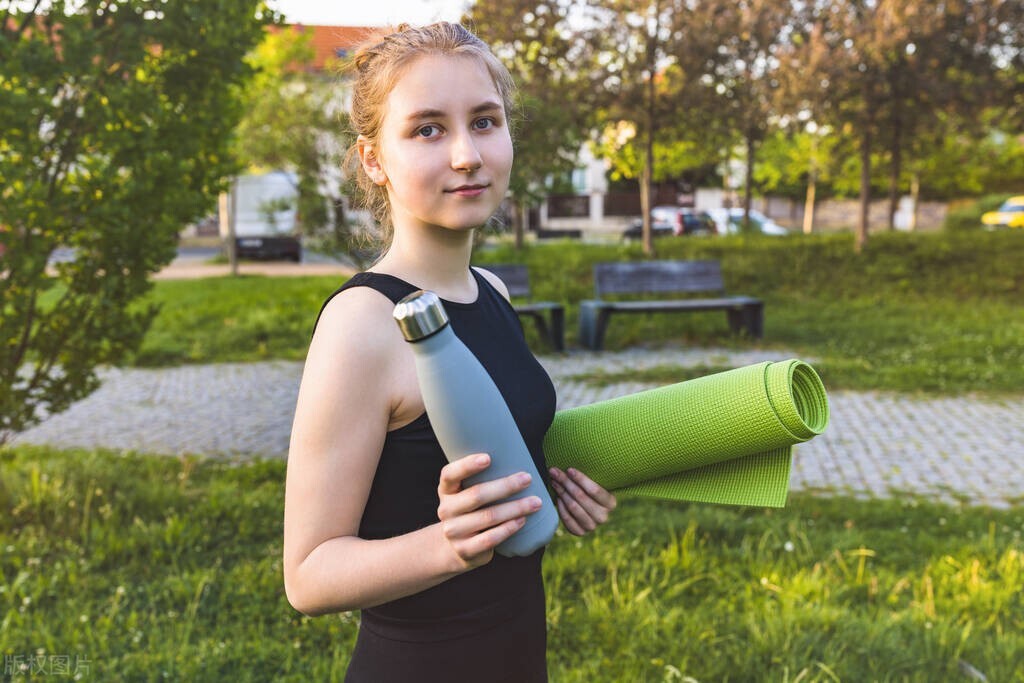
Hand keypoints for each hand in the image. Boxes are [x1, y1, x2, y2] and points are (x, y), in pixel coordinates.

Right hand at [436, 454, 541, 570]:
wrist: (456, 548)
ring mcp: (454, 532)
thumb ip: (481, 478)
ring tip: (535, 502)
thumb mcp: (467, 493)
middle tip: (527, 478)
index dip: (467, 465)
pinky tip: (522, 521)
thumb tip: (517, 455)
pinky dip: (508, 529)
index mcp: (446, 490)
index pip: (450, 474)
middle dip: (505, 486)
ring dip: (515, 508)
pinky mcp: (465, 550)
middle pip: (476, 495)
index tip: (488, 457)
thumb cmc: (471, 511)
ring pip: (488, 517)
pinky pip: (490, 538)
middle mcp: (446, 510)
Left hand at [549, 467, 616, 535]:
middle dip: (566, 482)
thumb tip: (570, 468)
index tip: (569, 469)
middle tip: (554, 472)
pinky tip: (557, 497)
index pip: (594, 490)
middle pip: (580, 496)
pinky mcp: (580, 532)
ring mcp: (592, 526)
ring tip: (554, 482)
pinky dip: (560, 506)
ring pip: (572, 506)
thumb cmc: (591, 493)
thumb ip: (588, 479)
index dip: (580, 479)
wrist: (589, 512)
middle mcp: (603, 517)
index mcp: (611, 503)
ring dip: (561, 492)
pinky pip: (567, 518)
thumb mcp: (597, 485)